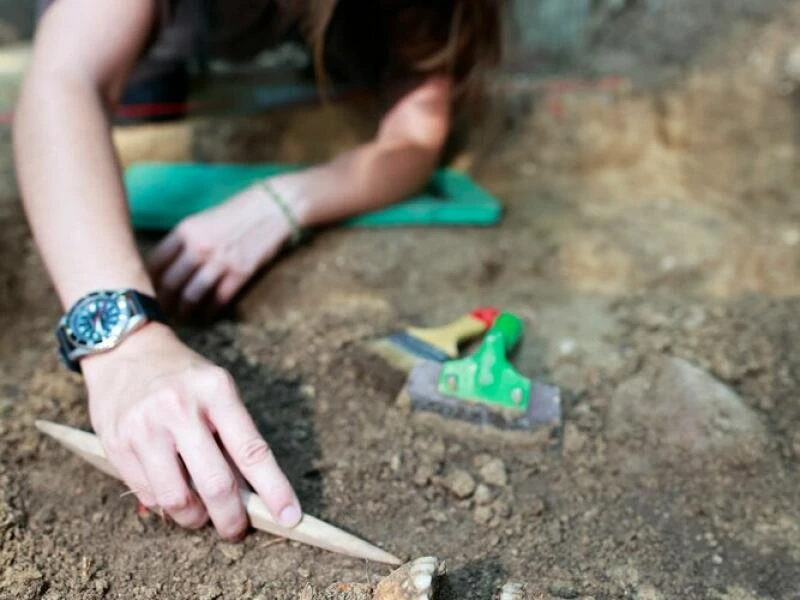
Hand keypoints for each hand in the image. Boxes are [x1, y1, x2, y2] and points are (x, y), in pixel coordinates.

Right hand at [82, 322, 301, 539]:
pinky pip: (148, 495)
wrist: (126, 352)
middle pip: (215, 483)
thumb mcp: (218, 390)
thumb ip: (233, 436)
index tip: (290, 517)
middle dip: (232, 518)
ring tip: (200, 514)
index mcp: (217, 391)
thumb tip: (253, 494)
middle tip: (237, 529)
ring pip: (177, 499)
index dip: (274, 490)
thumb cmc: (183, 377)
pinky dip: (166, 506)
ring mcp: (145, 427)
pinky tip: (173, 496)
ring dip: (194, 519)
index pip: (252, 451)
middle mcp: (180, 408)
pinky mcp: (117, 444)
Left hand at [147, 178, 297, 319]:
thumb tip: (169, 265)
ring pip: (191, 295)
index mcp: (186, 230)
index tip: (145, 292)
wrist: (274, 207)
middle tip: (158, 312)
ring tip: (179, 319)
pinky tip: (205, 316)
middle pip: (169, 283)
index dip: (146, 281)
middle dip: (161, 302)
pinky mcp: (240, 273)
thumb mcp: (204, 219)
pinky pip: (218, 300)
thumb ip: (185, 240)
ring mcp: (220, 261)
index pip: (155, 262)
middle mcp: (199, 247)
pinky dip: (209, 312)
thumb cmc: (239, 211)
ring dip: (183, 311)